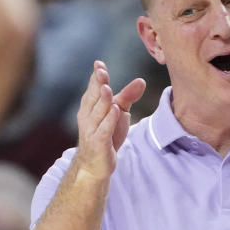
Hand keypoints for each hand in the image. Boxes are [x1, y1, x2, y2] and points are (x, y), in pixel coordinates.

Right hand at [73, 60, 145, 181]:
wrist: (95, 165)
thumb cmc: (106, 136)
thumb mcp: (119, 113)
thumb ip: (128, 97)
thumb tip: (141, 80)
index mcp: (90, 106)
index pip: (93, 88)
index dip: (96, 76)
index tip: (99, 64)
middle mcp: (88, 116)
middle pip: (93, 97)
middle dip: (97, 84)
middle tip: (101, 72)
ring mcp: (91, 130)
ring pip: (98, 113)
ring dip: (102, 100)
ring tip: (107, 87)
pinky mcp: (98, 144)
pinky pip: (103, 131)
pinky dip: (109, 121)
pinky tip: (115, 111)